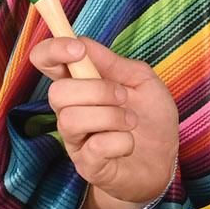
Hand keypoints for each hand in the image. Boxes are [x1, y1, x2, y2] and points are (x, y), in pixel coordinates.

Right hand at [30, 35, 178, 208]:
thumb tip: (82, 42)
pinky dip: (121, 141)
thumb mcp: (142, 80)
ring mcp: (76, 140)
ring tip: (130, 121)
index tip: (77, 49)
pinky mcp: (87, 166)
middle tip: (123, 96)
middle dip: (96, 90)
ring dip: (111, 116)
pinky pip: (95, 147)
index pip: (46, 62)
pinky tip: (129, 144)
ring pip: (71, 120)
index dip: (52, 50)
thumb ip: (113, 63)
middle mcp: (70, 111)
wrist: (163, 160)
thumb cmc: (150, 117)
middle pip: (56, 92)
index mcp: (80, 84)